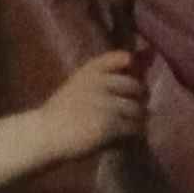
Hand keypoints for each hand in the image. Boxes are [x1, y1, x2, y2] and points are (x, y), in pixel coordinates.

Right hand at [16, 47, 148, 167]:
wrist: (45, 133)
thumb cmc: (64, 111)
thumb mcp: (81, 84)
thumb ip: (109, 74)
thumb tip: (148, 56)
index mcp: (90, 70)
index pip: (123, 57)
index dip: (134, 67)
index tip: (130, 80)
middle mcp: (98, 82)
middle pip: (137, 86)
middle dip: (140, 99)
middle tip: (133, 110)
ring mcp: (104, 104)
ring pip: (138, 109)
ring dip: (138, 119)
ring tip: (128, 125)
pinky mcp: (108, 125)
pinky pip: (134, 127)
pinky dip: (133, 133)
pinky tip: (124, 136)